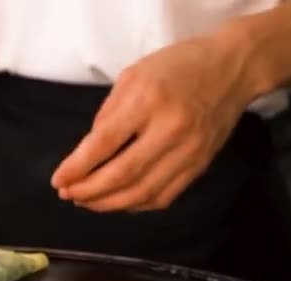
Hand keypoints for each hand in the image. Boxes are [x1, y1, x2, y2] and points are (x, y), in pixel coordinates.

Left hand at [50, 34, 256, 212]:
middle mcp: (170, 130)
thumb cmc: (178, 66)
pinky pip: (163, 197)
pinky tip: (118, 201)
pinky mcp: (199, 166)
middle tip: (69, 194)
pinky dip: (136, 204)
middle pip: (122, 175)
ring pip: (142, 193)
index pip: (104, 143)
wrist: (232, 69)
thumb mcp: (133, 75)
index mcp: (149, 100)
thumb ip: (108, 114)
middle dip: (89, 191)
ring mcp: (188, 152)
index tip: (58, 180)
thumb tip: (86, 154)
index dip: (77, 167)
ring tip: (87, 202)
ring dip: (109, 204)